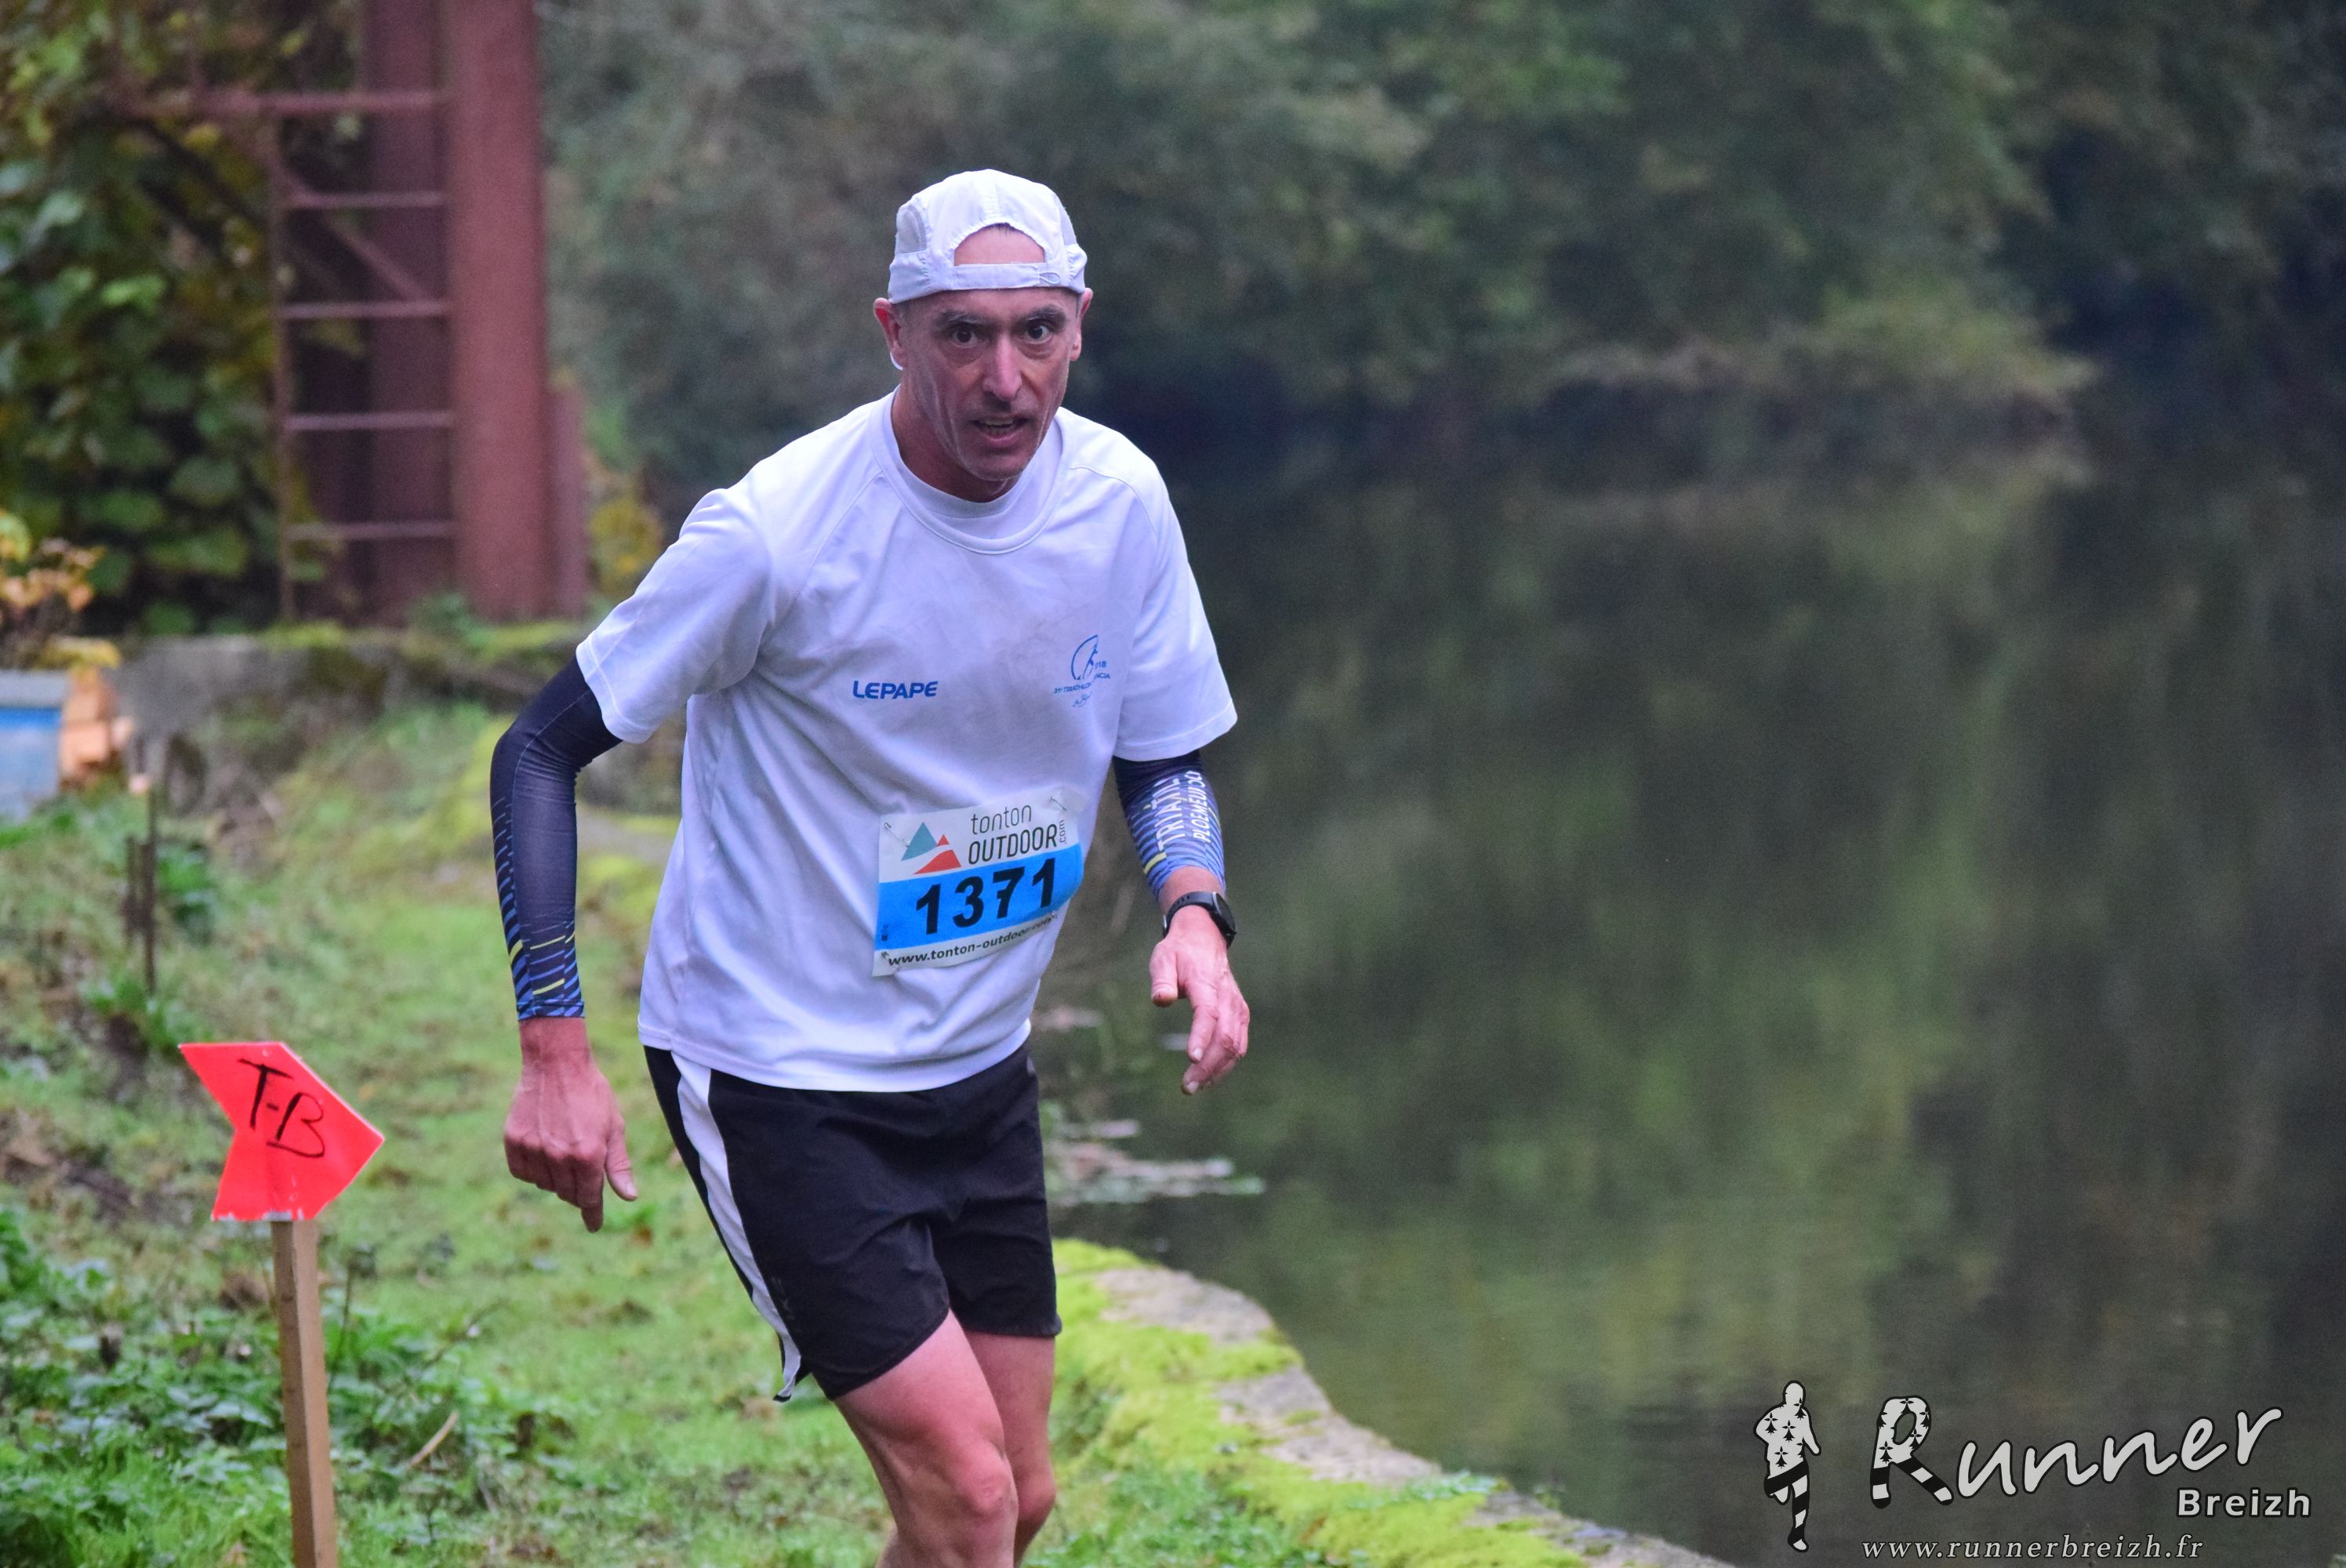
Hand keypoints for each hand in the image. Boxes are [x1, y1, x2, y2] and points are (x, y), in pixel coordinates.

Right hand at [504, 1016, 637, 1231]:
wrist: (556, 1064)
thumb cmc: (592, 1094)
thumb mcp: (614, 1127)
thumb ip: (619, 1165)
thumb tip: (629, 1197)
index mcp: (588, 1155)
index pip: (589, 1198)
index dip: (592, 1213)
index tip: (593, 1225)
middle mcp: (560, 1157)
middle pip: (567, 1193)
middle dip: (577, 1188)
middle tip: (581, 1164)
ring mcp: (534, 1150)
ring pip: (545, 1184)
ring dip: (555, 1177)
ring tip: (562, 1148)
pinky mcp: (514, 1141)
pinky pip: (522, 1173)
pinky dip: (533, 1169)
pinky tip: (542, 1150)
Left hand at [1149, 902, 1249, 1093]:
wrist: (1204, 939)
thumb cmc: (1179, 953)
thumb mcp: (1163, 958)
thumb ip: (1161, 980)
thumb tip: (1161, 1000)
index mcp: (1207, 984)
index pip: (1208, 1014)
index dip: (1201, 1037)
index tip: (1190, 1059)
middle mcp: (1227, 998)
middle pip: (1225, 1037)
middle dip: (1207, 1066)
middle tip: (1186, 1087)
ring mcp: (1237, 1008)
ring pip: (1236, 1045)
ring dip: (1218, 1070)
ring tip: (1195, 1087)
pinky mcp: (1240, 1016)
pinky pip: (1239, 1045)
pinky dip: (1227, 1064)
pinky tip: (1210, 1078)